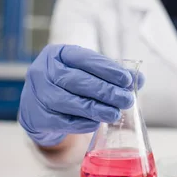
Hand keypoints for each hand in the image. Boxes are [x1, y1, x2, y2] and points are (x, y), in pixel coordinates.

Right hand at [18, 44, 144, 146]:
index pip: (84, 58)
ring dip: (97, 109)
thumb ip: (110, 74)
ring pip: (71, 102)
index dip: (107, 69)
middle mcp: (43, 72)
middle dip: (106, 91)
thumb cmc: (66, 84)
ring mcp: (38, 95)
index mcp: (56, 54)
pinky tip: (97, 122)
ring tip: (115, 113)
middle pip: (78, 81)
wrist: (36, 106)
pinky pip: (65, 121)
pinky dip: (84, 122)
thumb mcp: (84, 72)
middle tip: (126, 99)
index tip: (126, 79)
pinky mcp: (38, 117)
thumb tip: (139, 80)